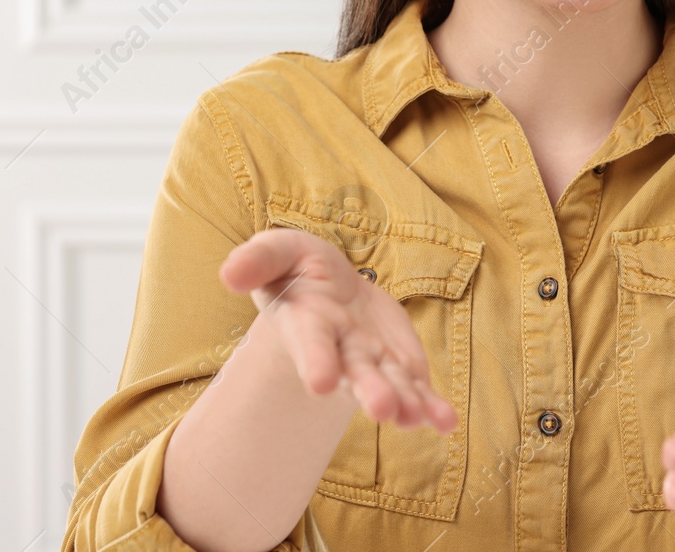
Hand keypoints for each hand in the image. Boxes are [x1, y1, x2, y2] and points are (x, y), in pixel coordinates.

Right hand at [219, 228, 457, 433]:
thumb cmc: (296, 270)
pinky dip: (432, 406)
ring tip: (418, 419)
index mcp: (308, 326)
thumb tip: (228, 273)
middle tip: (384, 409)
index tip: (322, 383)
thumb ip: (257, 259)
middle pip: (356, 374)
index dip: (316, 361)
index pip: (312, 344)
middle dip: (370, 391)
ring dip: (406, 404)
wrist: (328, 288)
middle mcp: (340, 352)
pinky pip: (417, 388)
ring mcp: (372, 363)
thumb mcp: (278, 252)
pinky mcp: (399, 365)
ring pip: (390, 386)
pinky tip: (446, 422)